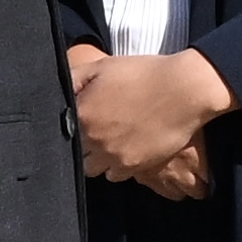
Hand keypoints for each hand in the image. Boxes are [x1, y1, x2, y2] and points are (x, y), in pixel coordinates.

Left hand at [74, 47, 233, 191]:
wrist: (184, 90)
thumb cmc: (144, 73)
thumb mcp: (103, 65)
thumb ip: (74, 77)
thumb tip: (58, 90)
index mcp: (82, 112)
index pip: (61, 129)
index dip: (71, 124)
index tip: (82, 118)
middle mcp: (93, 138)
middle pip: (75, 152)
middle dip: (81, 143)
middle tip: (96, 130)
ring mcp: (112, 155)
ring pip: (91, 168)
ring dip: (96, 157)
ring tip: (109, 142)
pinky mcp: (133, 166)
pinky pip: (113, 176)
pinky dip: (115, 166)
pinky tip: (124, 150)